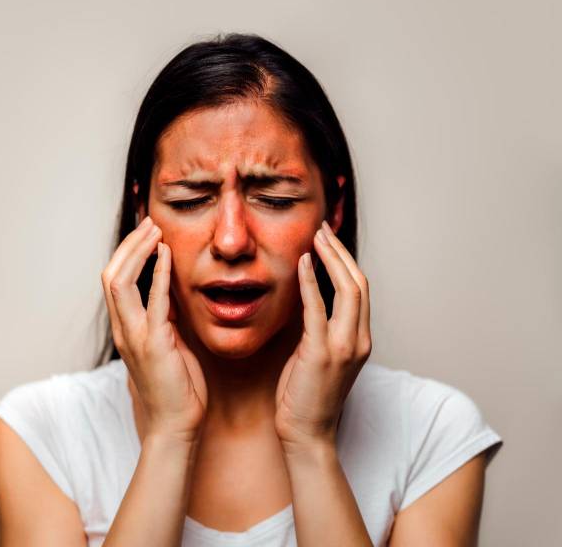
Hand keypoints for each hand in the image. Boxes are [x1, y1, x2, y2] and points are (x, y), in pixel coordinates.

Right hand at [101, 216, 207, 443]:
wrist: (176, 426)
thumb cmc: (176, 389)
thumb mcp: (169, 344)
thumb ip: (165, 317)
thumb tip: (169, 291)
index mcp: (125, 330)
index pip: (115, 282)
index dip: (126, 254)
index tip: (146, 234)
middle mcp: (123, 329)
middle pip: (110, 275)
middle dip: (129, 245)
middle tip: (149, 224)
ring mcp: (134, 336)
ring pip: (120, 282)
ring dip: (137, 251)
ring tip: (155, 231)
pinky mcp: (154, 344)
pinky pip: (152, 301)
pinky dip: (157, 272)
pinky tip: (166, 253)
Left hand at [274, 220, 371, 452]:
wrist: (306, 433)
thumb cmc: (306, 394)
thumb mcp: (317, 355)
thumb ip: (318, 327)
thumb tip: (306, 298)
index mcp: (360, 339)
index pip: (360, 290)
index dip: (345, 261)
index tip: (328, 240)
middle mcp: (358, 340)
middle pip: (358, 283)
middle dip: (340, 252)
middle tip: (321, 230)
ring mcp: (344, 347)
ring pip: (348, 290)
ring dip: (331, 259)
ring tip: (314, 238)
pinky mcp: (321, 353)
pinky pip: (318, 309)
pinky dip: (310, 282)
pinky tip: (301, 263)